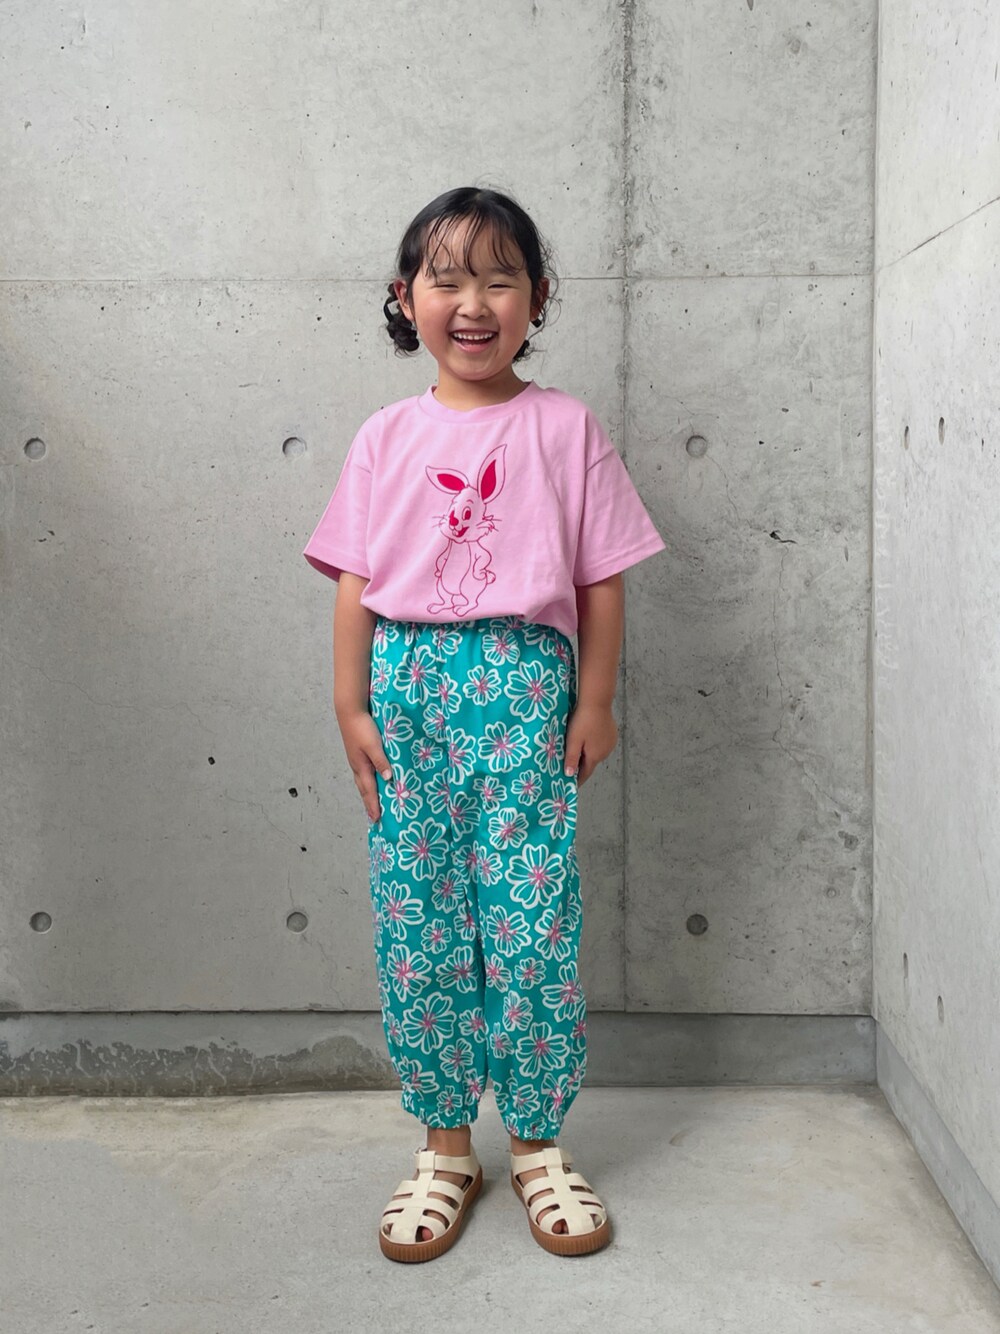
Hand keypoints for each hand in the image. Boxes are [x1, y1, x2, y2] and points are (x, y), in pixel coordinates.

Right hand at [337, 709, 392, 823]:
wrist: (349, 711)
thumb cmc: (362, 728)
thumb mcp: (374, 745)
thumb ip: (381, 761)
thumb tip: (388, 779)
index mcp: (361, 767)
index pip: (370, 791)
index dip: (374, 805)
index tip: (377, 819)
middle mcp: (357, 766)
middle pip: (364, 789)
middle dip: (369, 803)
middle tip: (374, 817)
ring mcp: (356, 759)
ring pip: (362, 782)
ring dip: (368, 794)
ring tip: (372, 803)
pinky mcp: (357, 753)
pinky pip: (363, 773)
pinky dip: (367, 782)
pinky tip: (371, 780)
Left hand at [563, 702, 617, 786]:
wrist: (597, 702)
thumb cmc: (583, 721)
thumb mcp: (573, 740)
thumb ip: (571, 758)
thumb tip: (569, 774)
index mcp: (594, 756)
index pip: (585, 773)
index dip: (577, 780)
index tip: (570, 785)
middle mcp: (605, 753)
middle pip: (590, 763)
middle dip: (581, 764)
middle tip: (569, 763)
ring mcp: (610, 744)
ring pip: (596, 753)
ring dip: (588, 753)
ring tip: (577, 749)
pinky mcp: (612, 735)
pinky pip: (601, 744)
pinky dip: (594, 745)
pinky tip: (588, 738)